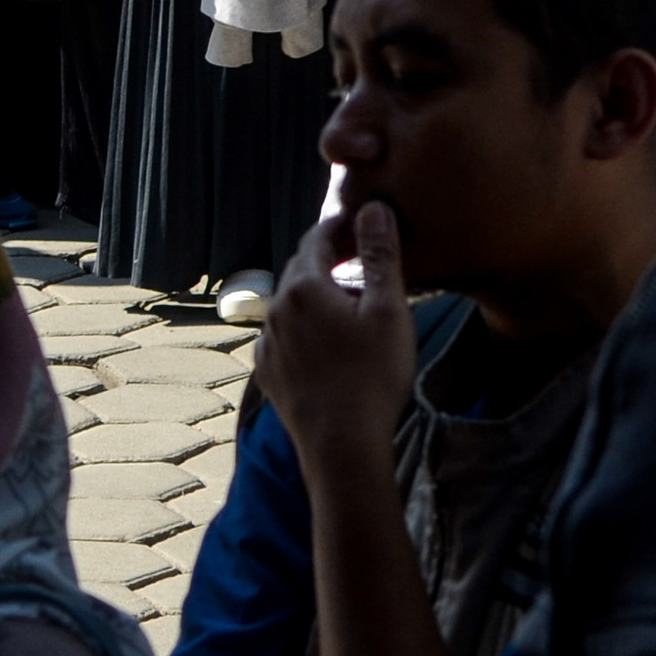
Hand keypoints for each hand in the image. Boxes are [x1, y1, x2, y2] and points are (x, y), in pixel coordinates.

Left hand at [259, 199, 416, 471]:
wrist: (342, 447)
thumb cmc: (373, 377)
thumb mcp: (389, 311)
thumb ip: (380, 255)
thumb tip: (373, 208)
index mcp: (304, 287)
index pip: (318, 238)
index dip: (341, 226)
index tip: (360, 222)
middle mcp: (275, 309)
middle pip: (302, 269)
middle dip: (328, 258)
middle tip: (358, 257)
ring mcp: (267, 343)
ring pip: (292, 304)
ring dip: (316, 295)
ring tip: (347, 303)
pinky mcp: (268, 372)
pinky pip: (285, 335)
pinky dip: (304, 328)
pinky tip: (326, 341)